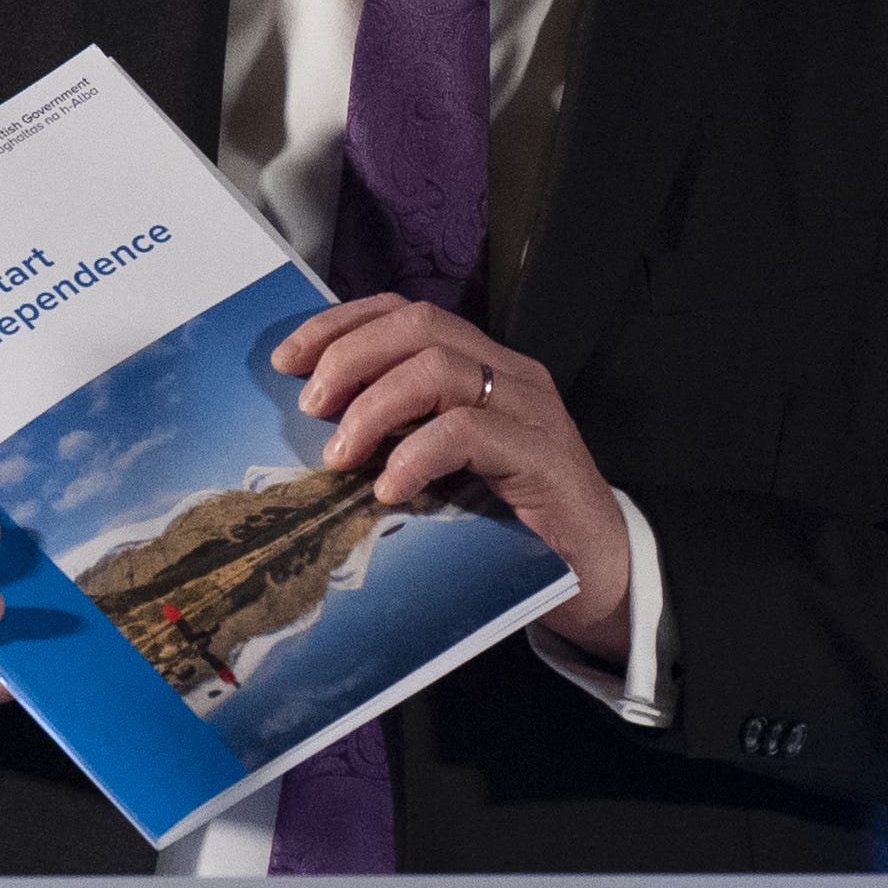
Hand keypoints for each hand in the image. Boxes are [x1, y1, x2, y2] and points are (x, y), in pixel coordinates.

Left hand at [274, 295, 640, 656]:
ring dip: (373, 406)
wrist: (599, 574)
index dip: (341, 324)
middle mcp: (509, 373)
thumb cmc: (512, 522)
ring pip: (438, 368)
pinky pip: (466, 431)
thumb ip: (401, 435)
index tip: (288, 360)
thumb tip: (320, 430)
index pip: (406, 313)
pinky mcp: (541, 455)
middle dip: (349, 356)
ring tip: (341, 455)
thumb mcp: (444, 466)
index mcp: (483, 365)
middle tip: (311, 407)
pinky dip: (415, 454)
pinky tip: (390, 488)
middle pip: (418, 325)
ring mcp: (529, 410)